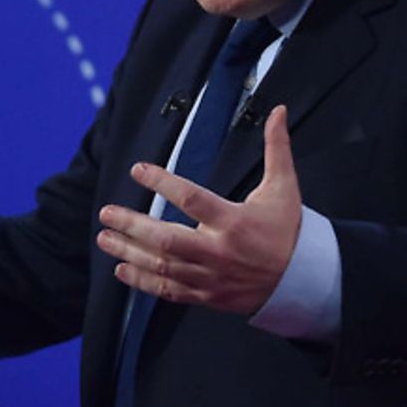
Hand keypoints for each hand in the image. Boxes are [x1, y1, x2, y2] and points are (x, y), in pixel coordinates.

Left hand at [97, 105, 301, 314]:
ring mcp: (210, 276)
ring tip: (104, 238)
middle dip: (132, 226)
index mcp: (234, 221)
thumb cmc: (288, 230)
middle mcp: (218, 251)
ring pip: (162, 266)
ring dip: (129, 252)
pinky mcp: (206, 295)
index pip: (190, 198)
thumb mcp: (284, 186)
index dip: (161, 182)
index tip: (138, 170)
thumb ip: (276, 147)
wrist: (301, 279)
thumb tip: (279, 110)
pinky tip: (122, 268)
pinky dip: (142, 281)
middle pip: (166, 239)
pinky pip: (168, 290)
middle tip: (107, 212)